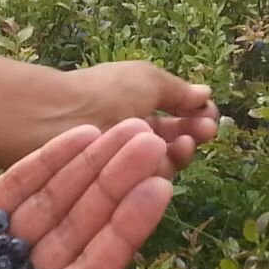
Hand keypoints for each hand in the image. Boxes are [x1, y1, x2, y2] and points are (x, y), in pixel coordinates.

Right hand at [0, 119, 172, 268]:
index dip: (125, 231)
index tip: (158, 188)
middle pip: (81, 232)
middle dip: (117, 188)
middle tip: (154, 143)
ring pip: (57, 205)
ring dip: (93, 168)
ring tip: (130, 129)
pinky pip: (19, 188)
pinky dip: (50, 162)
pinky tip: (82, 135)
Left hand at [62, 60, 218, 170]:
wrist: (60, 118)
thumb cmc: (105, 91)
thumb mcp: (147, 79)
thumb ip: (179, 91)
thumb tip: (205, 93)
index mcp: (134, 104)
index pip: (172, 115)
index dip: (193, 113)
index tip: (208, 111)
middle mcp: (127, 134)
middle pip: (170, 141)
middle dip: (193, 133)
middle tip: (206, 130)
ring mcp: (120, 162)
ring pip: (161, 164)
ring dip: (181, 151)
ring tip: (186, 142)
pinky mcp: (115, 189)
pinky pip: (145, 183)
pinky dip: (160, 170)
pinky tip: (168, 157)